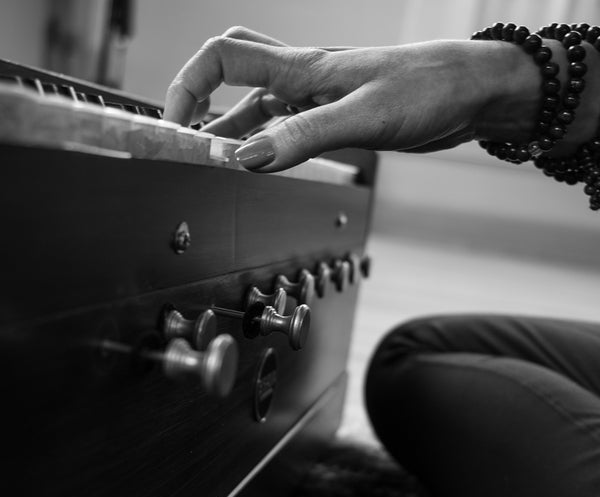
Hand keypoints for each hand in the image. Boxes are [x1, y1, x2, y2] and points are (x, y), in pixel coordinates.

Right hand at [163, 27, 540, 170]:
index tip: (176, 121)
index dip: (190, 84)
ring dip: (232, 129)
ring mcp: (318, 96)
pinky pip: (287, 125)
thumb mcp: (362, 116)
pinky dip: (267, 142)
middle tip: (187, 137)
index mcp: (302, 68)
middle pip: (232, 74)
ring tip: (213, 159)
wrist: (471, 92)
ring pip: (258, 105)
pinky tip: (264, 159)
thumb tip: (248, 159)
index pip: (224, 57)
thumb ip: (303, 137)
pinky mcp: (336, 115)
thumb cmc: (429, 89)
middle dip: (201, 100)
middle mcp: (303, 78)